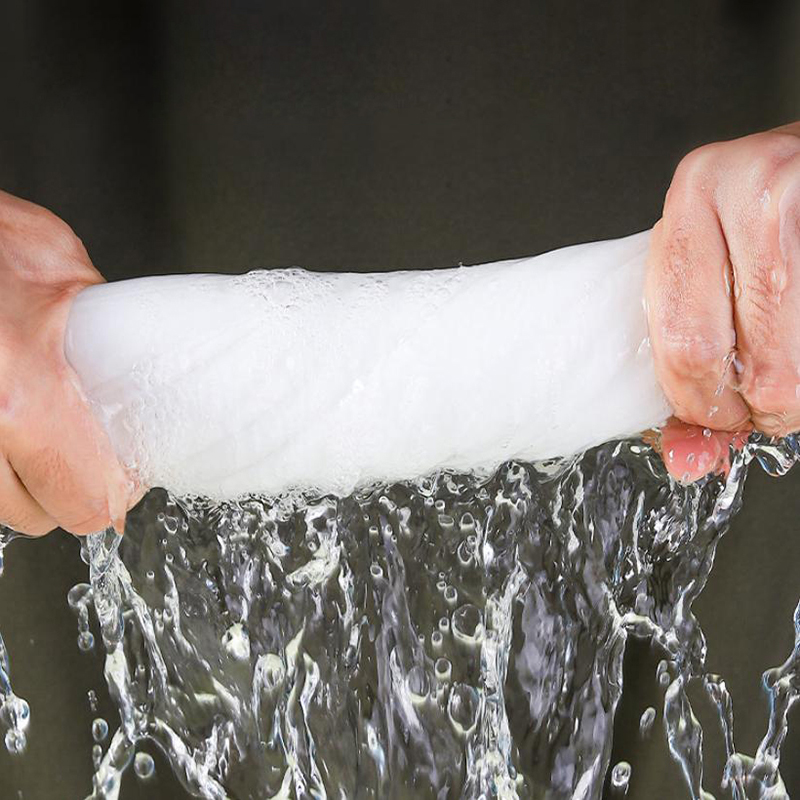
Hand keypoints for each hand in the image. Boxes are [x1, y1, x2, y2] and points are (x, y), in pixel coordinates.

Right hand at [0, 190, 131, 534]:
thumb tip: (130, 368)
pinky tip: (10, 433)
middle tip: (86, 456)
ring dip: (24, 482)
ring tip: (43, 440)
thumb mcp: (63, 267)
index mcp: (20, 399)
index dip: (113, 494)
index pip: (85, 501)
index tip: (125, 475)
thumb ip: (100, 327)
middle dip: (67, 492)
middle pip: (36, 517)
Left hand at [646, 122, 799, 480]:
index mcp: (694, 196)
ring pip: (798, 365)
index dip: (704, 403)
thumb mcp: (706, 271)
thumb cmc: (760, 215)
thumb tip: (687, 459)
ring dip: (795, 392)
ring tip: (788, 367)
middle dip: (760, 406)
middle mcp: (753, 187)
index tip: (715, 414)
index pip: (689, 345)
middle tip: (762, 401)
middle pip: (758, 363)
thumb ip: (684, 359)